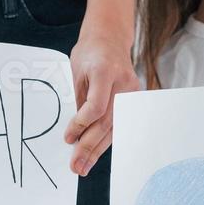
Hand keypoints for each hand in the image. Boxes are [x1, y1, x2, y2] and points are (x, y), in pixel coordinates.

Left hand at [64, 24, 138, 176]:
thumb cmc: (90, 52)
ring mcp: (132, 91)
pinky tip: (95, 153)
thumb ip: (79, 100)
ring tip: (83, 166)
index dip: (82, 125)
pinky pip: (119, 123)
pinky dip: (106, 139)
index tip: (68, 138)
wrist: (110, 37)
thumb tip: (76, 134)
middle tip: (76, 166)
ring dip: (98, 149)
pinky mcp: (135, 98)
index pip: (96, 106)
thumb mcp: (76, 71)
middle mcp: (123, 82)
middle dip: (89, 147)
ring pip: (115, 127)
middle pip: (106, 122)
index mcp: (104, 71)